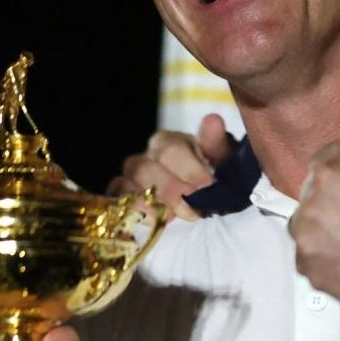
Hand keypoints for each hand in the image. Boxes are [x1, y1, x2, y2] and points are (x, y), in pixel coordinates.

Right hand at [109, 114, 234, 221]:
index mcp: (170, 142)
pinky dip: (135, 210)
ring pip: (127, 183)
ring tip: (176, 216)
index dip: (189, 170)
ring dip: (152, 203)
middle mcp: (147, 156)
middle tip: (194, 209)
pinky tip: (156, 220)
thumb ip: (216, 143)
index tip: (208, 187)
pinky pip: (117, 199)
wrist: (209, 200)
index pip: (170, 150)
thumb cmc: (214, 177)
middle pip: (145, 168)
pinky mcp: (123, 197)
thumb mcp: (222, 161)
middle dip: (170, 190)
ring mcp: (131, 177)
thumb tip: (213, 120)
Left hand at [289, 138, 339, 321]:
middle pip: (311, 194)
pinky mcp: (305, 257)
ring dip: (322, 236)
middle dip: (327, 209)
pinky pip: (308, 259)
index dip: (336, 184)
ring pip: (304, 227)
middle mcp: (321, 181)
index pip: (325, 162)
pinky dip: (324, 264)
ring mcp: (308, 220)